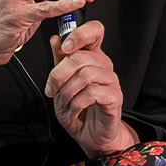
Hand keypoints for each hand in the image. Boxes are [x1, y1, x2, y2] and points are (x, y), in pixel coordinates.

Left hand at [45, 20, 136, 157]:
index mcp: (92, 57)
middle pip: (81, 56)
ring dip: (66, 91)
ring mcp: (111, 81)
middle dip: (58, 73)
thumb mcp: (61, 83)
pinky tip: (73, 110)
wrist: (90, 135)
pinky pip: (92, 93)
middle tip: (51, 89)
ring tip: (62, 103)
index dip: (79, 34)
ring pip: (85, 74)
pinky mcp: (115, 97)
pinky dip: (76, 103)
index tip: (64, 47)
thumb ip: (59, 60)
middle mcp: (104, 65)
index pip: (95, 31)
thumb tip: (55, 39)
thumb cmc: (77, 107)